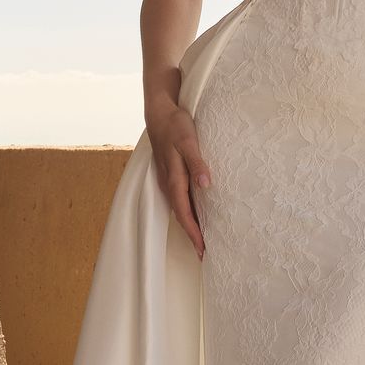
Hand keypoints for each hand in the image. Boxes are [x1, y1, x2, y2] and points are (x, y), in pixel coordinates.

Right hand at [148, 98, 211, 259]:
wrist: (159, 111)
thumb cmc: (175, 125)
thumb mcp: (188, 140)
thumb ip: (197, 162)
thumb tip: (205, 184)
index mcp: (174, 178)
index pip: (184, 212)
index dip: (193, 232)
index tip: (202, 249)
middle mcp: (169, 182)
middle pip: (181, 214)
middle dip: (192, 234)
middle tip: (204, 252)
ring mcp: (168, 178)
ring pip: (180, 207)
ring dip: (190, 223)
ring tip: (201, 237)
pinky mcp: (171, 172)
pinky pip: (179, 197)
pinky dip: (188, 209)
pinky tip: (196, 211)